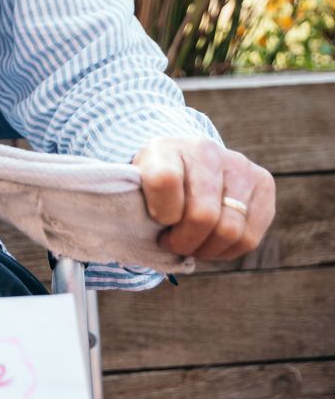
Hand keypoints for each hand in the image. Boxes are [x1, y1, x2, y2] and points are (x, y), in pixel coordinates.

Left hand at [132, 137, 275, 259]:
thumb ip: (136, 203)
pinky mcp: (263, 182)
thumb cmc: (154, 183)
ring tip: (191, 245)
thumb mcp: (135, 188)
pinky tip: (211, 242)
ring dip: (207, 250)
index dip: (160, 213)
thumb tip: (151, 230)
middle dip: (184, 242)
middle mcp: (205, 150)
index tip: (156, 221)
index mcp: (165, 147)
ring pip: (230, 231)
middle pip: (203, 215)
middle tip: (173, 244)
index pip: (164, 181)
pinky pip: (250, 237)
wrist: (182, 162)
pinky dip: (228, 251)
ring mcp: (238, 164)